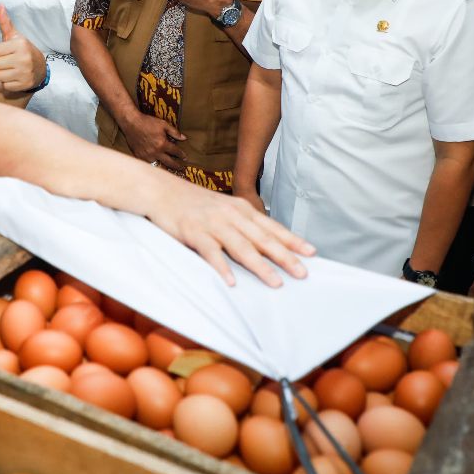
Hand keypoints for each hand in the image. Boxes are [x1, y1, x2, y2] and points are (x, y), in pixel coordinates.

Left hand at [0, 6, 46, 94]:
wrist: (40, 69)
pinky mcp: (24, 84)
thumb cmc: (23, 51)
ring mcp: (24, 72)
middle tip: (7, 61)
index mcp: (20, 45)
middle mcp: (23, 58)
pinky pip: (5, 85)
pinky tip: (14, 77)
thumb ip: (5, 23)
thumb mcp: (15, 37)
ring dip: (2, 74)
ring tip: (11, 69)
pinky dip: (7, 83)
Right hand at [122, 111, 185, 169]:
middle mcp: (155, 152)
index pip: (175, 152)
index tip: (185, 157)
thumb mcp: (163, 124)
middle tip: (181, 168)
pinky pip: (148, 163)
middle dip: (176, 166)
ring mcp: (147, 155)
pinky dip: (153, 163)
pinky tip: (157, 163)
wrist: (131, 123)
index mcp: (162, 144)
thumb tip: (184, 138)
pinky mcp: (139, 156)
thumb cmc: (148, 122)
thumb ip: (174, 132)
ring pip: (158, 164)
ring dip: (164, 166)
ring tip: (169, 167)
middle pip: (169, 162)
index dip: (181, 155)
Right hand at [147, 179, 313, 286]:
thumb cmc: (194, 203)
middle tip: (302, 273)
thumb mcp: (224, 208)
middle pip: (263, 239)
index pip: (272, 227)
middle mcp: (231, 215)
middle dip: (284, 257)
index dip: (293, 241)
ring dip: (260, 266)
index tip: (311, 253)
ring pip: (242, 247)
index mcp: (242, 209)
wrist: (161, 190)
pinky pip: (211, 252)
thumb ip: (243, 224)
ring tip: (275, 282)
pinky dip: (222, 267)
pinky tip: (232, 281)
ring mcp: (213, 224)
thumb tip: (265, 242)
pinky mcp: (194, 232)